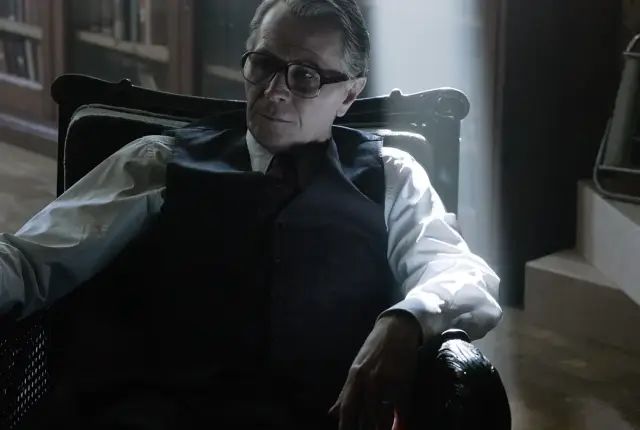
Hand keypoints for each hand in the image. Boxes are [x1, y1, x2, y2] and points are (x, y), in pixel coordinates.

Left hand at [329, 313, 422, 429]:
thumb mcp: (358, 368)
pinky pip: (401, 407)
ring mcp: (384, 380)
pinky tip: (401, 426)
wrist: (397, 328)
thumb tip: (331, 413)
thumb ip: (346, 392)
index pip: (346, 408)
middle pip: (361, 414)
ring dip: (381, 428)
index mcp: (354, 377)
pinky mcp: (401, 380)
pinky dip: (401, 420)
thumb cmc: (376, 349)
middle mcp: (366, 379)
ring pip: (379, 414)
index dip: (345, 426)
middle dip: (363, 429)